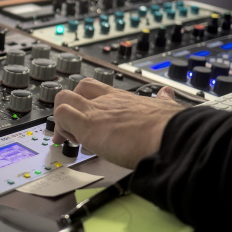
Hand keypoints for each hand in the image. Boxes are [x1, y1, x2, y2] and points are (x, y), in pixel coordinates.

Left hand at [52, 78, 184, 168]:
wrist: (170, 136)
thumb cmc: (170, 127)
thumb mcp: (166, 106)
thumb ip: (163, 100)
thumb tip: (168, 93)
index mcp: (124, 98)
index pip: (98, 90)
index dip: (88, 102)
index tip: (89, 121)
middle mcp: (107, 101)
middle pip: (79, 89)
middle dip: (72, 107)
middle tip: (75, 130)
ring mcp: (96, 111)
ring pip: (63, 98)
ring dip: (62, 119)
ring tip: (72, 138)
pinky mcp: (87, 124)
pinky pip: (61, 115)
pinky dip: (61, 127)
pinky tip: (73, 142)